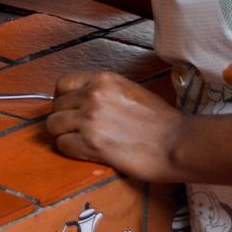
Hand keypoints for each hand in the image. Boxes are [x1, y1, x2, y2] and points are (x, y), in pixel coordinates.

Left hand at [45, 72, 188, 182]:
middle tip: (80, 131)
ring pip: (53, 126)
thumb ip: (103, 92)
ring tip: (83, 142)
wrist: (177, 143)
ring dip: (65, 135)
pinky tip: (88, 152)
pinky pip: (62, 145)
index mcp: (103, 80)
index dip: (64, 99)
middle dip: (64, 120)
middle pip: (56, 107)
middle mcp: (93, 95)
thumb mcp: (129, 91)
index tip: (72, 110)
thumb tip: (79, 100)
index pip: (62, 84)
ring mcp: (90, 119)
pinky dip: (72, 151)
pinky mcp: (91, 143)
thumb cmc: (160, 121)